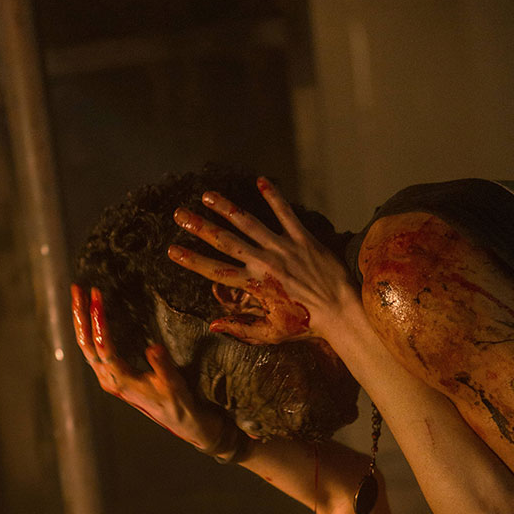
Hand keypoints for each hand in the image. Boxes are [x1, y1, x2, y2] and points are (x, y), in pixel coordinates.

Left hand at [71, 283, 239, 454]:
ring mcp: (108, 377)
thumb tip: (153, 348)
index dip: (99, 320)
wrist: (180, 420)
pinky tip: (90, 315)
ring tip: (79, 295)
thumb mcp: (173, 383)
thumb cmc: (177, 403)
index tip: (98, 296)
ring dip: (82, 320)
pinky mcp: (112, 375)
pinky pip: (94, 349)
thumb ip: (162, 365)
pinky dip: (89, 329)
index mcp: (120, 381)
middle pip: (86, 343)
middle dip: (80, 314)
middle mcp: (109, 379)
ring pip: (86, 346)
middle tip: (77, 288)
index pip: (103, 346)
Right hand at [167, 177, 358, 344]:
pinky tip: (260, 180)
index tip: (172, 250)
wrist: (340, 312)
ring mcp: (283, 248)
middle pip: (225, 241)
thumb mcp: (270, 334)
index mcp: (255, 286)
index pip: (215, 270)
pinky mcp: (303, 239)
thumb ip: (240, 328)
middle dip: (199, 227)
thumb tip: (212, 325)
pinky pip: (286, 213)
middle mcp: (264, 262)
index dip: (192, 260)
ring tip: (207, 194)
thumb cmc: (306, 326)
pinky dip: (273, 196)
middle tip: (179, 214)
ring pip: (248, 222)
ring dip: (225, 207)